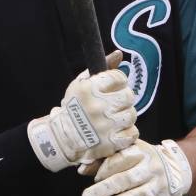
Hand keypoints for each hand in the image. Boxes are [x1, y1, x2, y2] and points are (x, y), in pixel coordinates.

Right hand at [28, 51, 138, 171]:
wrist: (63, 138)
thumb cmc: (74, 108)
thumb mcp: (82, 83)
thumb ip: (103, 66)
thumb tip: (119, 54)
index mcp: (89, 89)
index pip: (119, 77)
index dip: (118, 82)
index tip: (113, 87)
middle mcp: (97, 106)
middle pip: (128, 96)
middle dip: (123, 99)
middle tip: (115, 104)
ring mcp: (104, 126)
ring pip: (131, 115)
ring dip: (125, 116)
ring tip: (115, 118)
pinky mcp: (110, 142)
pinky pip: (132, 133)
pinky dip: (128, 133)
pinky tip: (118, 131)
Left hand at [80, 139, 191, 195]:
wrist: (178, 169)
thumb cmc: (145, 160)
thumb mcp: (128, 151)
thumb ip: (104, 159)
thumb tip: (82, 169)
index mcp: (142, 153)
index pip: (122, 159)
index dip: (106, 168)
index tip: (94, 178)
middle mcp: (151, 169)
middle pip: (127, 180)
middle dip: (105, 189)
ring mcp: (159, 187)